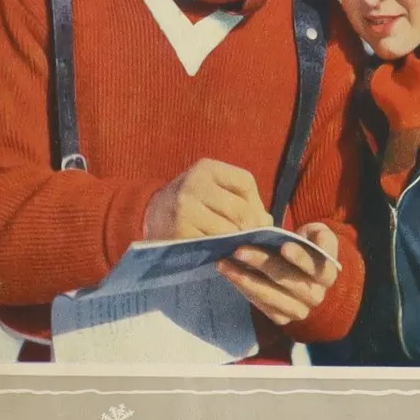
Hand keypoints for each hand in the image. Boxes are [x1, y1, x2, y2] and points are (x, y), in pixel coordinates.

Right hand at [143, 159, 270, 240]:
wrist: (151, 216)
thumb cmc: (192, 202)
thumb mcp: (214, 189)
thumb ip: (242, 199)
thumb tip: (268, 222)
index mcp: (206, 168)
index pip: (245, 181)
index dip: (257, 203)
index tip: (257, 219)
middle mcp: (194, 184)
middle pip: (240, 210)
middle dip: (251, 228)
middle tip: (252, 240)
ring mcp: (185, 209)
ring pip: (229, 231)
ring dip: (238, 242)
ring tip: (236, 246)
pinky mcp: (180, 232)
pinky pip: (213, 245)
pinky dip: (222, 251)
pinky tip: (221, 252)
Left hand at [218, 221, 341, 327]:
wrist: (305, 275)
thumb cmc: (308, 248)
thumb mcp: (318, 236)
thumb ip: (320, 235)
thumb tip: (314, 237)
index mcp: (327, 274)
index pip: (316, 267)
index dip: (300, 258)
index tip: (284, 247)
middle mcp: (316, 296)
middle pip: (286, 279)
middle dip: (262, 263)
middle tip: (238, 250)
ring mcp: (298, 310)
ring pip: (269, 295)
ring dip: (244, 279)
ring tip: (224, 264)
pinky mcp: (282, 319)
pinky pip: (261, 305)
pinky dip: (243, 289)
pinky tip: (230, 275)